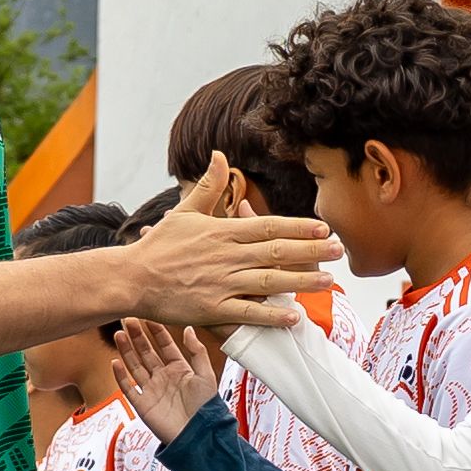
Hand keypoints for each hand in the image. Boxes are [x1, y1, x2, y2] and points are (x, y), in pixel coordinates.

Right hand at [114, 320, 223, 444]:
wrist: (198, 436)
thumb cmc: (206, 408)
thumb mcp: (206, 376)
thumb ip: (197, 352)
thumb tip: (188, 328)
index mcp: (179, 369)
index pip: (165, 345)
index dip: (156, 331)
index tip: (148, 316)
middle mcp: (163, 377)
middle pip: (146, 353)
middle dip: (137, 337)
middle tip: (128, 319)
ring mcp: (151, 390)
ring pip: (135, 366)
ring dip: (126, 351)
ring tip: (118, 334)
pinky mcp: (142, 405)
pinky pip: (128, 388)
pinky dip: (120, 376)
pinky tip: (115, 362)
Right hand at [121, 193, 338, 332]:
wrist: (131, 278)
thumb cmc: (159, 246)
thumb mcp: (184, 211)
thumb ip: (208, 185)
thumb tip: (219, 154)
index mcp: (222, 232)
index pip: (268, 226)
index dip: (298, 226)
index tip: (322, 226)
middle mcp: (226, 256)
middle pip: (276, 251)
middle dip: (311, 250)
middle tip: (339, 250)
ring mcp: (221, 284)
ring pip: (269, 281)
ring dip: (301, 281)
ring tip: (328, 280)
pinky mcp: (212, 309)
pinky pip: (248, 312)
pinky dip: (271, 315)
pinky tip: (294, 316)